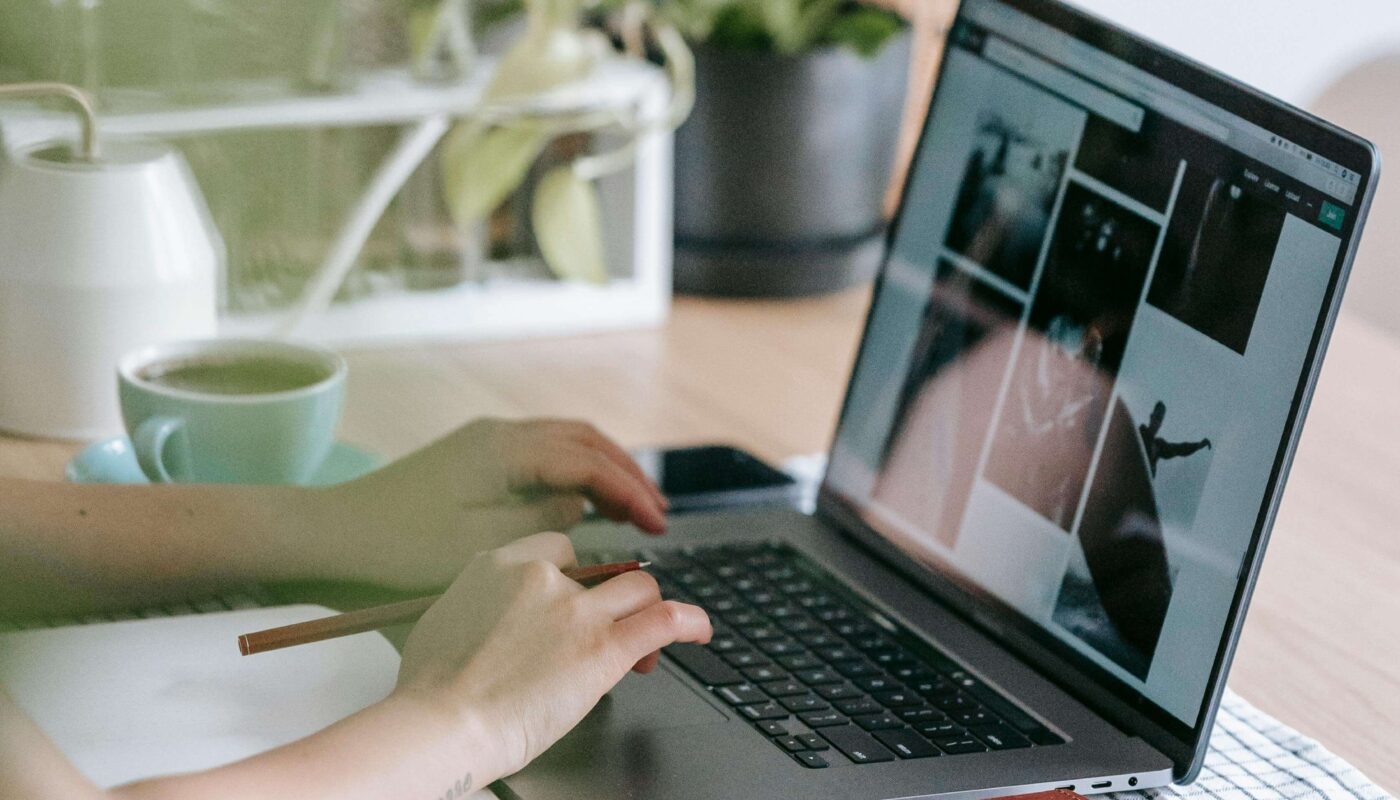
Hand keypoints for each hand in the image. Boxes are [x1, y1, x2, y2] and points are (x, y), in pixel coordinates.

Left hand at [317, 418, 667, 587]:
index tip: (657, 524)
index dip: (629, 492)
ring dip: (603, 469)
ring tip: (632, 506)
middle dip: (627, 475)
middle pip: (584, 441)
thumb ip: (543, 519)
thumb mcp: (482, 545)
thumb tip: (580, 505)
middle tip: (657, 514)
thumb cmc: (399, 547)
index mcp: (504, 450)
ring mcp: (485, 440)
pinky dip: (574, 470)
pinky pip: (542, 451)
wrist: (335, 534)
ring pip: (565, 441)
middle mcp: (499, 434)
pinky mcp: (473, 454)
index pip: (588, 463)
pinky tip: (583, 498)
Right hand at [394, 532, 711, 782]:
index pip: (560, 549)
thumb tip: (488, 612)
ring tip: (646, 646)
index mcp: (500, 564)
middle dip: (610, 601)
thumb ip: (479, 603)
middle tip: (607, 634)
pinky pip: (664, 621)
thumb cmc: (431, 690)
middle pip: (602, 569)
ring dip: (647, 612)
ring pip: (638, 589)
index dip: (575, 576)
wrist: (440, 725)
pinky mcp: (604, 648)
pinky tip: (700, 630)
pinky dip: (690, 621)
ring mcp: (577, 611)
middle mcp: (543, 578)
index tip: (577, 600)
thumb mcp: (445, 619)